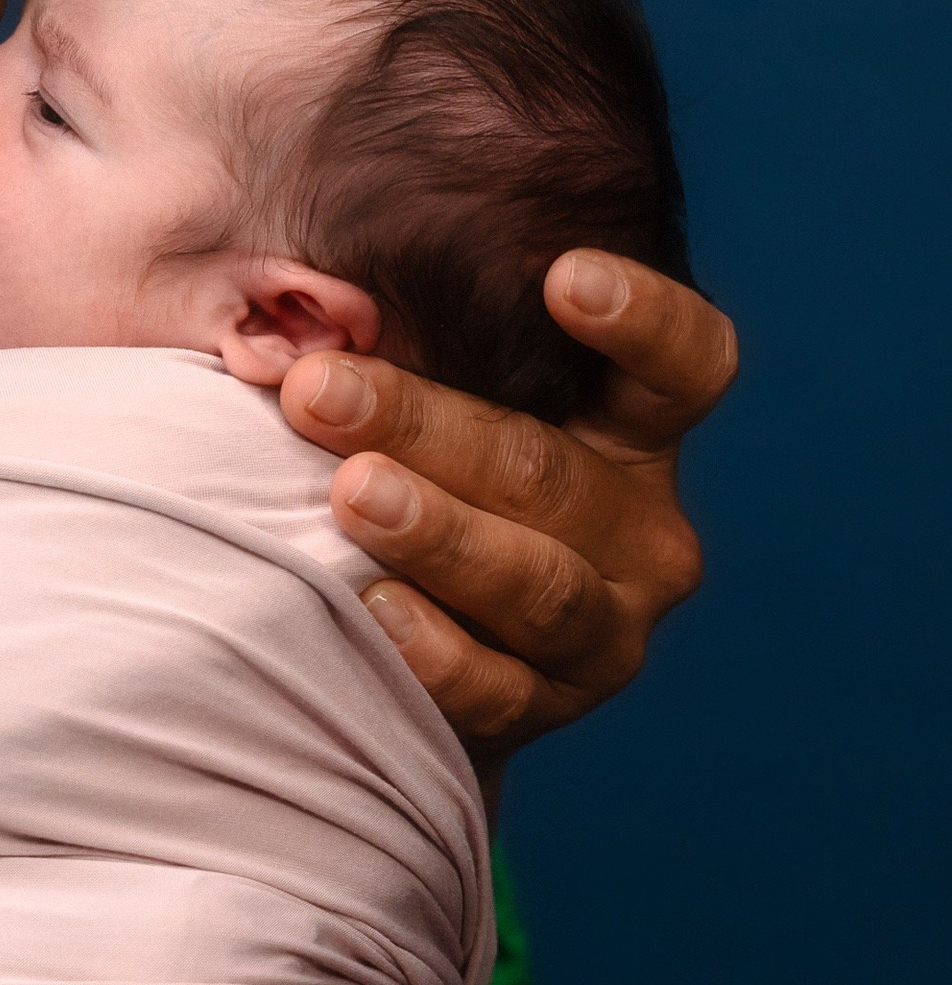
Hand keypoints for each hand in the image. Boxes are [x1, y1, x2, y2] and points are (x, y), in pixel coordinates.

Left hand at [280, 250, 736, 760]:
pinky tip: (372, 609)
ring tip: (351, 493)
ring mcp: (605, 626)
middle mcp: (638, 528)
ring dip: (437, 533)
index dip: (642, 319)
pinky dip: (433, 649)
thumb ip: (390, 336)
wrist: (398, 643)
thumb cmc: (405, 467)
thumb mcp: (417, 396)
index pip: (684, 364)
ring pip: (535, 581)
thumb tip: (301, 291)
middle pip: (546, 470)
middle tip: (319, 390)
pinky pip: (495, 685)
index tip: (565, 276)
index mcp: (628, 427)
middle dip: (420, 424)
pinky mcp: (543, 708)